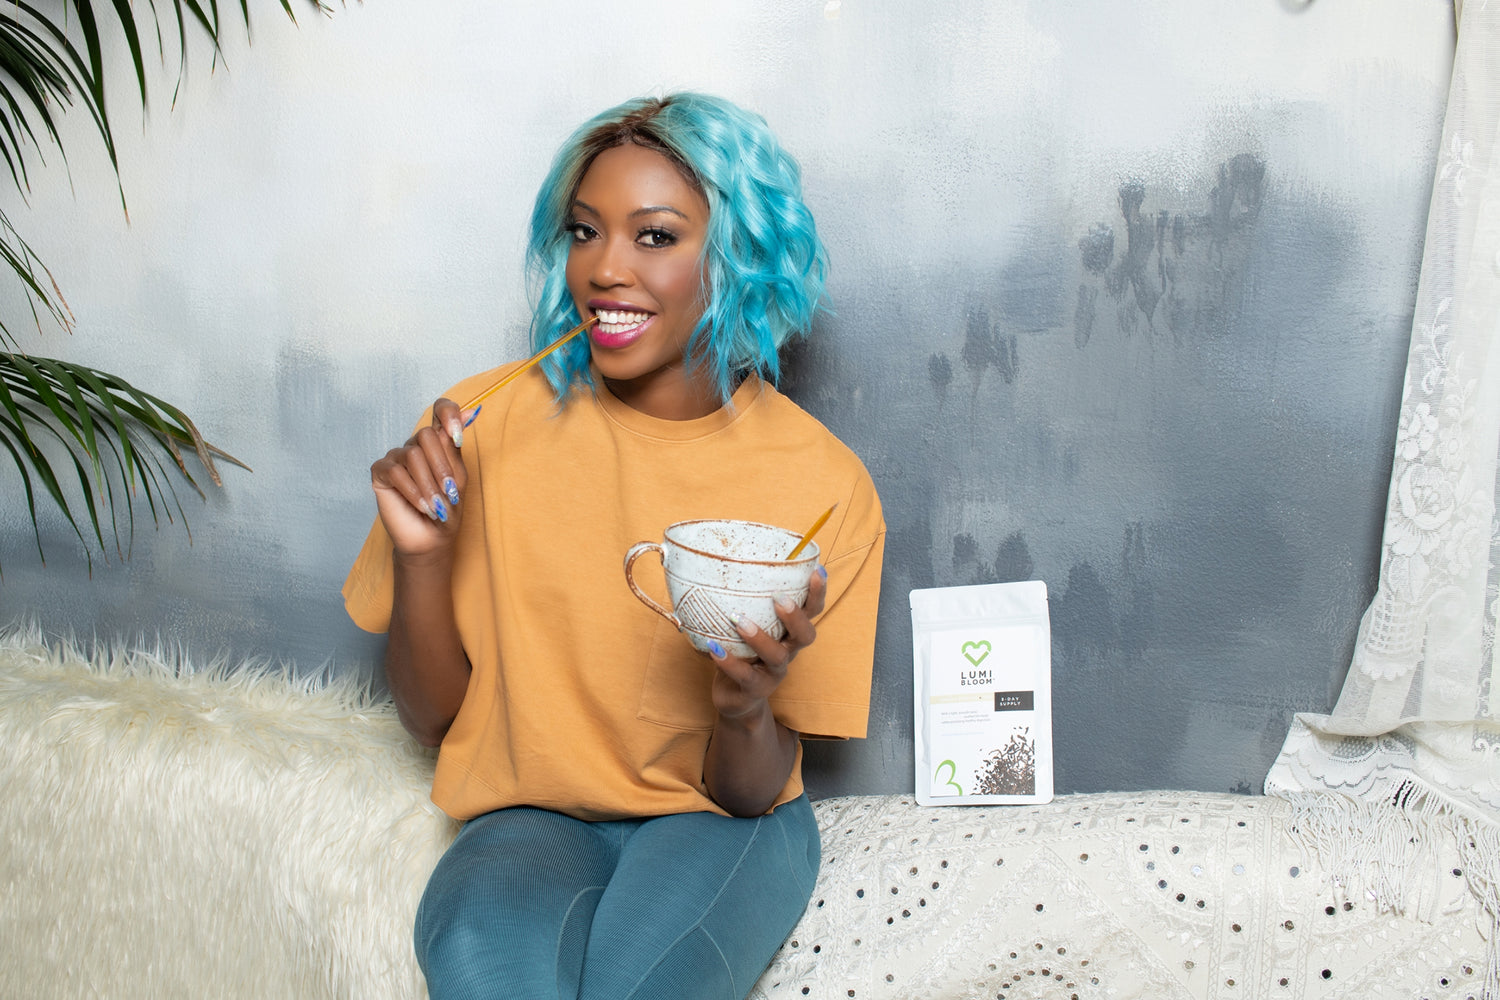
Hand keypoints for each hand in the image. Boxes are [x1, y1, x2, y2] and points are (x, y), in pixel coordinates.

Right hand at [369, 398, 475, 558]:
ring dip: (429, 484)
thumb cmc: (448, 507)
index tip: (458, 436)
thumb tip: (473, 410)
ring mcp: (397, 457)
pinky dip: (413, 491)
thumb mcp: (458, 475)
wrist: (433, 536)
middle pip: (426, 435)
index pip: (441, 409)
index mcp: (438, 442)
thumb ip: (456, 444)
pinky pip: (396, 472)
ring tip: (436, 506)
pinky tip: (423, 506)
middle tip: (450, 492)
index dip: (449, 414)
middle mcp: (416, 445)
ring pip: (412, 454)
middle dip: (441, 467)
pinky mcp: (381, 472)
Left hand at [708, 566, 827, 720]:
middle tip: (779, 598)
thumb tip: (711, 561)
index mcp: (789, 633)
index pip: (812, 611)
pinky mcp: (755, 690)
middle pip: (806, 635)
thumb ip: (740, 601)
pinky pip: (745, 676)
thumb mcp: (746, 625)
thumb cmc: (742, 653)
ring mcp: (774, 673)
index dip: (818, 593)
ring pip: (777, 656)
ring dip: (759, 637)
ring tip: (739, 620)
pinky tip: (714, 647)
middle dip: (795, 616)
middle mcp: (788, 651)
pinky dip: (729, 661)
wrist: (736, 699)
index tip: (817, 570)